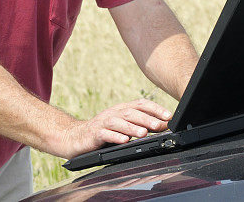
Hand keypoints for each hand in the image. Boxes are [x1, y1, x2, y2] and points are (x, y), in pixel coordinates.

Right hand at [57, 98, 172, 158]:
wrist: (75, 137)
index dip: (155, 108)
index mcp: (122, 109)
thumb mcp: (123, 127)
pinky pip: (105, 134)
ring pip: (119, 122)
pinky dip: (115, 137)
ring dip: (133, 127)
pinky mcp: (94, 134)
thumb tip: (163, 126)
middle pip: (131, 112)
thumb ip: (141, 125)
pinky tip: (124, 141)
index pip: (141, 104)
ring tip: (144, 133)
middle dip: (147, 118)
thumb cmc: (103, 132)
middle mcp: (113, 113)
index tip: (168, 115)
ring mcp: (103, 122)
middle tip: (159, 125)